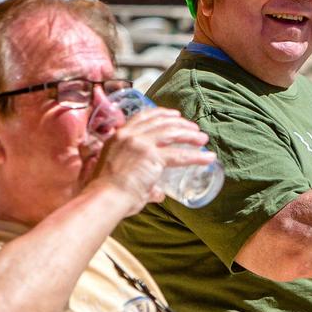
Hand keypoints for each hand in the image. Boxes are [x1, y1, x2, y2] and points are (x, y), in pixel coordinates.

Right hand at [87, 106, 211, 208]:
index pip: (143, 116)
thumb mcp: (119, 175)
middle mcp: (129, 135)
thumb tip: (158, 194)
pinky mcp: (152, 157)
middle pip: (161, 122)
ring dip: (190, 135)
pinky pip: (180, 155)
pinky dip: (197, 156)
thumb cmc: (108, 192)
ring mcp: (141, 144)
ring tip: (203, 139)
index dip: (161, 113)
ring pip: (172, 133)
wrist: (103, 198)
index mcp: (118, 136)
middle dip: (181, 123)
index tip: (174, 115)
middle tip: (194, 129)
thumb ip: (142, 181)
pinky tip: (208, 158)